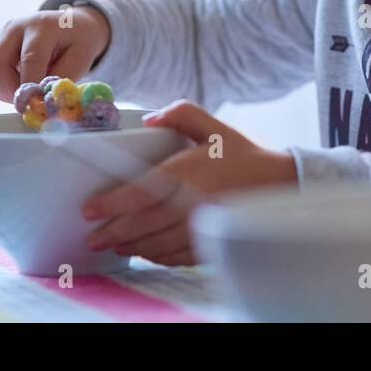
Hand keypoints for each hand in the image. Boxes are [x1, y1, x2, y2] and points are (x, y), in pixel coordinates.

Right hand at [0, 4, 110, 101]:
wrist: (68, 25)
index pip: (29, 59)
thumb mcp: (81, 58)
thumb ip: (61, 79)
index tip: (37, 105)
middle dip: (8, 92)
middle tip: (25, 103)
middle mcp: (14, 27)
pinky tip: (7, 87)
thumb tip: (41, 102)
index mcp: (42, 27)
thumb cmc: (76, 43)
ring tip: (19, 94)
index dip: (30, 87)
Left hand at [81, 99, 298, 265]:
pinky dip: (157, 256)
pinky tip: (146, 251)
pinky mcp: (211, 242)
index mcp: (188, 172)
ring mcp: (202, 226)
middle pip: (142, 225)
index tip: (90, 210)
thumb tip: (148, 119)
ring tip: (114, 245)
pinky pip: (176, 256)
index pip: (140, 192)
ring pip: (156, 245)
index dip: (111, 204)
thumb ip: (180, 113)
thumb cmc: (241, 153)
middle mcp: (192, 202)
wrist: (280, 183)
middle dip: (112, 234)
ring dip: (131, 248)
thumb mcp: (212, 126)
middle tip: (92, 238)